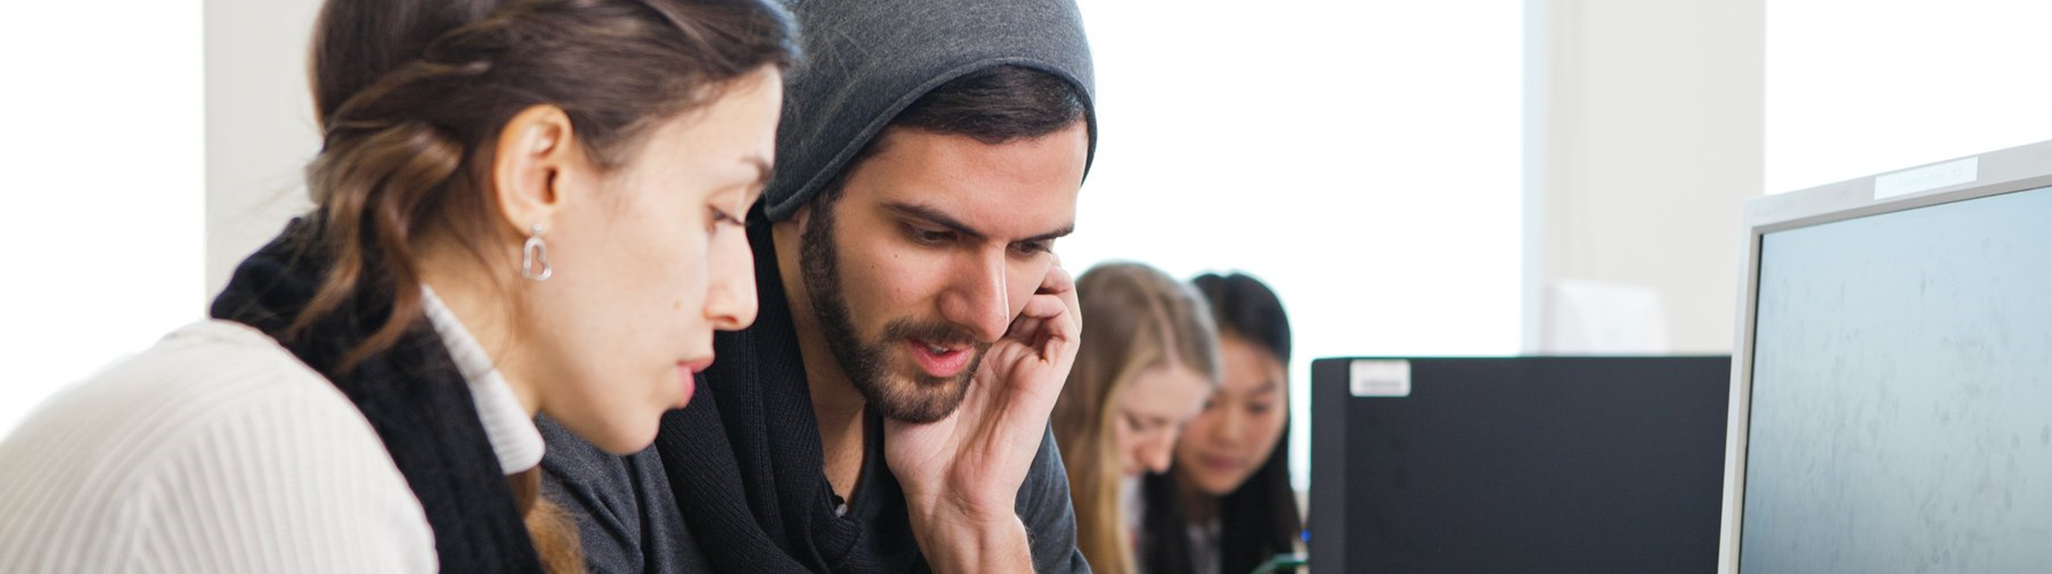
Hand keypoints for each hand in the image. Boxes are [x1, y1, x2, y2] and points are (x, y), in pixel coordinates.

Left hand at [884, 258, 1080, 571]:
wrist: (944, 492)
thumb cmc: (919, 446)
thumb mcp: (906, 375)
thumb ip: (912, 336)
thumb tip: (898, 290)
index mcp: (979, 349)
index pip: (997, 291)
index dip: (991, 262)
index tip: (970, 239)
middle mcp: (1010, 351)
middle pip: (1032, 287)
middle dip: (1019, 257)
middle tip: (999, 237)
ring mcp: (1031, 363)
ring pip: (1058, 299)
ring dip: (1043, 272)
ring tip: (1017, 259)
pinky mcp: (1047, 378)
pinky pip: (1068, 327)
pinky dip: (1057, 299)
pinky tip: (1028, 295)